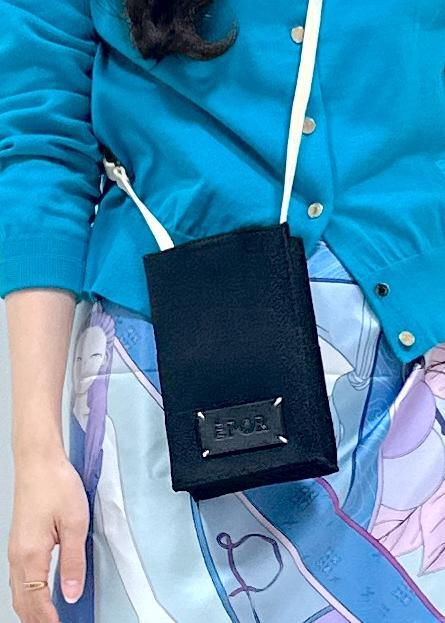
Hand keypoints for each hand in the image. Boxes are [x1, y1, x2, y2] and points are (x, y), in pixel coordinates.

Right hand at [8, 450, 89, 621]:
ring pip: (19, 590)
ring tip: (48, 618)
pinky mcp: (19, 540)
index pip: (37, 601)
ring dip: (32, 608)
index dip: (49, 620)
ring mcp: (15, 548)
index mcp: (31, 555)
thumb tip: (71, 592)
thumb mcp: (75, 524)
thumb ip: (73, 561)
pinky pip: (19, 576)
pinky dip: (28, 592)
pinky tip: (39, 592)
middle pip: (23, 601)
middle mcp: (18, 555)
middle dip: (38, 619)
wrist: (38, 461)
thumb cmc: (56, 485)